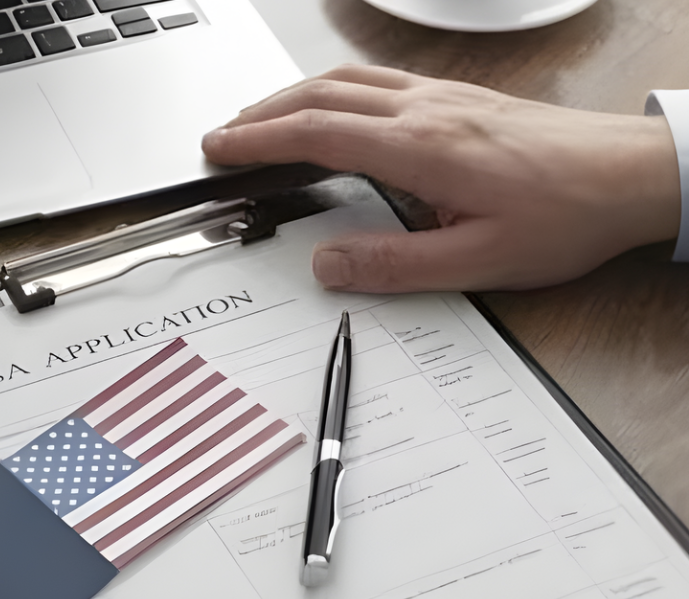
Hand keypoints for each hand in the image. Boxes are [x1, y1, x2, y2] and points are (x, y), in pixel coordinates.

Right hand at [201, 65, 681, 291]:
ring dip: (294, 94)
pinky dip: (333, 88)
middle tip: (224, 134)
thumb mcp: (478, 262)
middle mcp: (425, 111)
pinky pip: (377, 79)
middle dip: (262, 112)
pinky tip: (332, 103)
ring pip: (347, 79)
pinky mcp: (459, 97)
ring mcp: (442, 97)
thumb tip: (327, 265)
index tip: (220, 147)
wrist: (632, 174)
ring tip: (261, 117)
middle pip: (321, 94)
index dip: (258, 139)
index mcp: (420, 149)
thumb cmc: (567, 214)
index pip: (317, 132)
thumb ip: (394, 266)